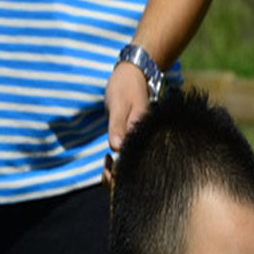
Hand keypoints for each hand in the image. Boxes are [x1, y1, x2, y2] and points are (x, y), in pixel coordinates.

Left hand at [103, 63, 150, 186]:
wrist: (134, 74)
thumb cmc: (125, 87)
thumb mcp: (119, 104)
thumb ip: (118, 126)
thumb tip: (115, 148)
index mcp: (145, 137)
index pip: (134, 166)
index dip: (120, 174)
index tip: (107, 166)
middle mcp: (148, 144)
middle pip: (137, 175)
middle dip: (118, 179)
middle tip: (105, 170)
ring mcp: (144, 145)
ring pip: (132, 171)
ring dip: (117, 174)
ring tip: (107, 162)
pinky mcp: (139, 145)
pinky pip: (131, 163)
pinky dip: (119, 166)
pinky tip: (110, 159)